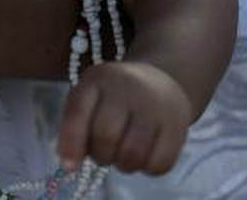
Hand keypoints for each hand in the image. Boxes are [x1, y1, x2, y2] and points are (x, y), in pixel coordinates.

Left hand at [57, 60, 192, 174]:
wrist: (158, 81)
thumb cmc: (112, 97)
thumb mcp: (88, 98)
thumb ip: (74, 126)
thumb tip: (70, 164)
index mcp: (98, 79)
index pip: (79, 110)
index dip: (71, 141)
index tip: (69, 166)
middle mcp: (127, 87)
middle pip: (106, 136)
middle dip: (100, 155)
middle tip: (103, 152)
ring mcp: (155, 106)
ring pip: (133, 154)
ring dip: (122, 165)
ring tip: (121, 154)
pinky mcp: (178, 126)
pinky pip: (159, 163)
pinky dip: (147, 169)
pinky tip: (143, 156)